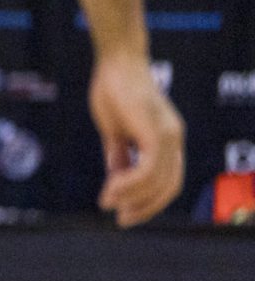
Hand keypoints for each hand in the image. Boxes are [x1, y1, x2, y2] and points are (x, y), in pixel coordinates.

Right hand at [91, 52, 184, 226]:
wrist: (116, 62)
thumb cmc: (114, 89)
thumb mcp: (115, 130)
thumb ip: (118, 154)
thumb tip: (116, 178)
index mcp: (167, 138)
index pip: (167, 180)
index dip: (149, 201)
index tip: (125, 212)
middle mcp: (174, 138)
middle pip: (168, 187)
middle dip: (145, 208)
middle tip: (121, 219)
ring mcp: (168, 135)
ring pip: (157, 181)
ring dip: (132, 197)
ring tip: (107, 201)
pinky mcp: (156, 132)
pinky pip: (148, 168)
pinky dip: (129, 183)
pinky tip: (111, 187)